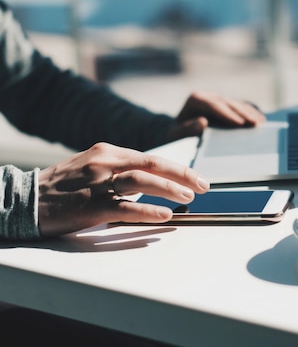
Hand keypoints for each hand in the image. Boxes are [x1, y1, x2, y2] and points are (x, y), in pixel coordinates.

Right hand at [37, 142, 210, 236]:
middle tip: (204, 186)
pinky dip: (148, 210)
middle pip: (153, 164)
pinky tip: (165, 215)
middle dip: (183, 174)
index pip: (152, 156)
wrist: (25, 199)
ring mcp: (98, 183)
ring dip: (170, 189)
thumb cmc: (63, 186)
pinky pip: (125, 206)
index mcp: (108, 152)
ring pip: (142, 180)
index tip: (197, 177)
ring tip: (189, 198)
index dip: (178, 167)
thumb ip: (121, 169)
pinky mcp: (90, 205)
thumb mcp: (93, 167)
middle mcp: (105, 162)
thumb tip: (153, 180)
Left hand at [164, 92, 265, 142]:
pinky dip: (250, 111)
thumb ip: (187, 129)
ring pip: (236, 103)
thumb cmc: (176, 133)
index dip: (228, 113)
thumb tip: (203, 122)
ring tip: (261, 122)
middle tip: (256, 123)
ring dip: (249, 112)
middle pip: (228, 103)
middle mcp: (208, 95)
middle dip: (243, 113)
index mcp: (196, 99)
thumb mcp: (176, 134)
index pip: (214, 104)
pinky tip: (260, 118)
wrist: (177, 130)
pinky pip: (240, 106)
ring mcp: (218, 98)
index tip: (240, 123)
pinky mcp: (225, 103)